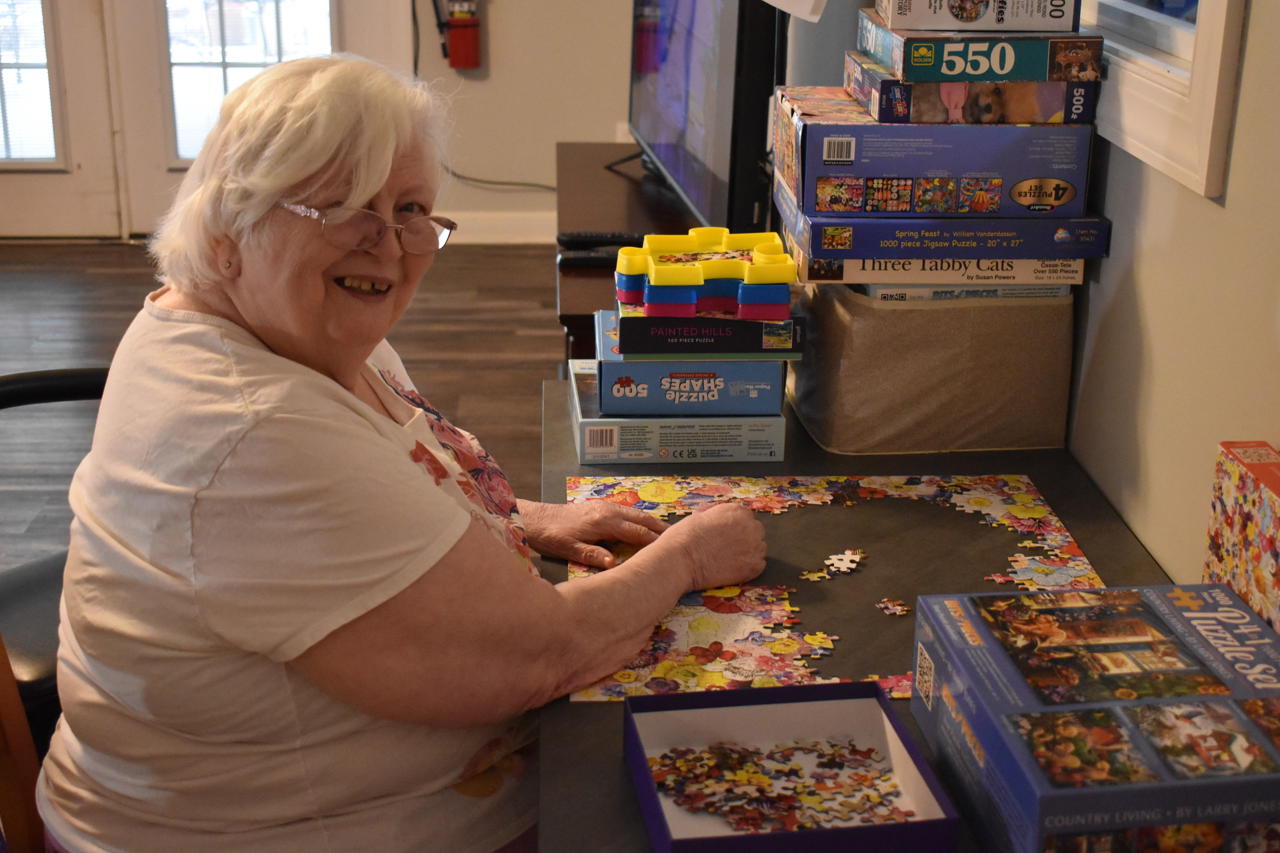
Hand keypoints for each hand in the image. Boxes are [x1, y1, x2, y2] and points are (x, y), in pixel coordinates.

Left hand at [518, 499, 668, 567]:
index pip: (637, 531)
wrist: (536, 518)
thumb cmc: (551, 535)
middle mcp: (608, 511)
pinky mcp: (601, 507)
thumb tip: (614, 563)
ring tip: (670, 533)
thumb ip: (592, 555)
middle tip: (682, 538)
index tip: (674, 548)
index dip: (656, 540)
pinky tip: (646, 525)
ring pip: (636, 514)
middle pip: (642, 519)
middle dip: (661, 528)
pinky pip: (628, 512)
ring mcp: (605, 507)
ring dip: (653, 522)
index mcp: (604, 522)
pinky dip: (641, 519)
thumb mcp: (568, 549)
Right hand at [660, 502, 765, 590]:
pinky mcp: (754, 566)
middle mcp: (749, 525)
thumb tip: (716, 517)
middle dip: (745, 539)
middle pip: (755, 531)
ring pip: (759, 548)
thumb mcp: (699, 516)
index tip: (726, 536)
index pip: (745, 517)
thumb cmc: (683, 538)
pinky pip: (758, 566)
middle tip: (728, 549)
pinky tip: (732, 569)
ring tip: (729, 560)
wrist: (680, 560)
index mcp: (736, 510)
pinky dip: (748, 568)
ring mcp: (754, 546)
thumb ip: (716, 516)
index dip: (735, 527)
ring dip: (748, 553)